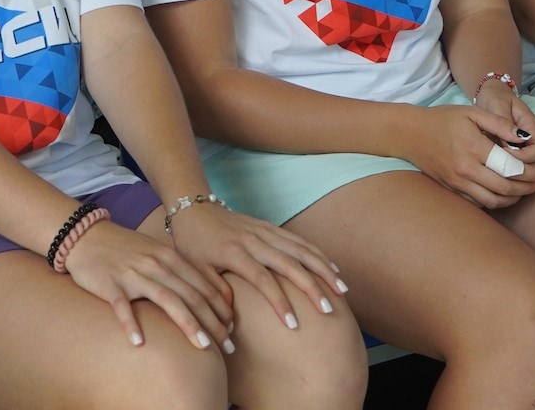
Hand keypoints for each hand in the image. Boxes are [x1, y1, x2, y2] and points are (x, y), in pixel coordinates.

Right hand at [63, 219, 233, 349]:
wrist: (87, 236)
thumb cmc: (126, 249)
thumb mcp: (157, 253)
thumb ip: (180, 272)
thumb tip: (209, 296)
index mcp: (170, 258)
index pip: (203, 286)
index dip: (221, 309)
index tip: (232, 330)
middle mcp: (156, 265)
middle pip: (191, 295)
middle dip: (213, 322)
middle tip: (227, 347)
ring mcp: (134, 274)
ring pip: (166, 299)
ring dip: (187, 323)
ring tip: (202, 347)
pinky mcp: (111, 284)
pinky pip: (122, 306)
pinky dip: (131, 323)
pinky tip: (139, 342)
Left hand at [166, 202, 348, 330]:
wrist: (194, 209)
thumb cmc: (192, 245)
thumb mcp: (195, 271)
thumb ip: (213, 294)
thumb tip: (228, 325)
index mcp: (234, 253)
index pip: (262, 280)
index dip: (279, 302)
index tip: (293, 324)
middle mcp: (254, 240)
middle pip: (290, 263)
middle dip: (312, 287)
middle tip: (328, 310)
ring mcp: (264, 231)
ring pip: (301, 249)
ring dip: (323, 269)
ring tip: (341, 290)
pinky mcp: (270, 227)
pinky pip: (299, 240)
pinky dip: (318, 254)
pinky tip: (332, 269)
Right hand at [399, 103, 534, 208]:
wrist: (410, 134)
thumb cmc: (443, 119)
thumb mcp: (472, 113)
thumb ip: (500, 124)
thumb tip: (525, 136)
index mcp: (474, 148)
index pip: (510, 168)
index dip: (531, 173)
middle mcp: (466, 169)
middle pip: (506, 189)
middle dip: (528, 188)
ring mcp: (458, 183)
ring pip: (494, 201)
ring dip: (514, 199)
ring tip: (526, 190)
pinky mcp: (452, 190)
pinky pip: (479, 203)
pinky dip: (496, 201)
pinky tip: (505, 193)